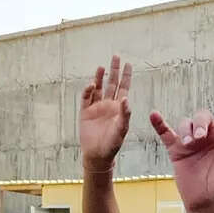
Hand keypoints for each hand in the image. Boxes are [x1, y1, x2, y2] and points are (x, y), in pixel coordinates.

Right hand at [79, 56, 131, 170]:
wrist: (98, 155)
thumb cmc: (112, 144)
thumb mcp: (122, 129)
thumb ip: (124, 114)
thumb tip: (125, 98)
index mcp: (118, 108)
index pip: (123, 87)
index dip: (126, 76)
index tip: (128, 64)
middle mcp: (108, 105)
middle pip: (111, 84)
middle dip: (114, 71)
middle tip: (116, 57)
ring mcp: (96, 108)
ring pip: (98, 88)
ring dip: (100, 78)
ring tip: (101, 67)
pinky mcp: (85, 113)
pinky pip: (86, 98)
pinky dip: (88, 91)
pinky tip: (92, 85)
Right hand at [149, 58, 213, 212]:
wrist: (207, 205)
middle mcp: (209, 134)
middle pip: (202, 114)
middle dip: (200, 124)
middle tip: (199, 140)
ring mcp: (192, 141)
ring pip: (185, 122)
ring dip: (187, 130)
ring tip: (190, 145)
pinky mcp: (177, 150)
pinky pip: (166, 133)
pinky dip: (159, 124)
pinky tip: (154, 115)